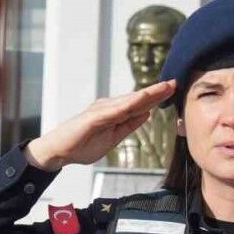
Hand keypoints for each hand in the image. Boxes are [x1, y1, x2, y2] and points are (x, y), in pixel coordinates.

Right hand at [24, 81, 175, 170]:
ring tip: (165, 87)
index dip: (156, 97)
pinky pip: (116, 110)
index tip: (173, 90)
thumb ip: (128, 126)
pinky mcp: (94, 117)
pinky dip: (131, 103)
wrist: (58, 151)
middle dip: (157, 91)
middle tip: (175, 82)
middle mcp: (108, 107)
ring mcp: (101, 110)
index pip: (139, 104)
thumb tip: (146, 114)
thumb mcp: (112, 138)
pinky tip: (144, 99)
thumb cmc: (82, 145)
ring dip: (148, 93)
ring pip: (130, 100)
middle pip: (137, 99)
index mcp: (114, 113)